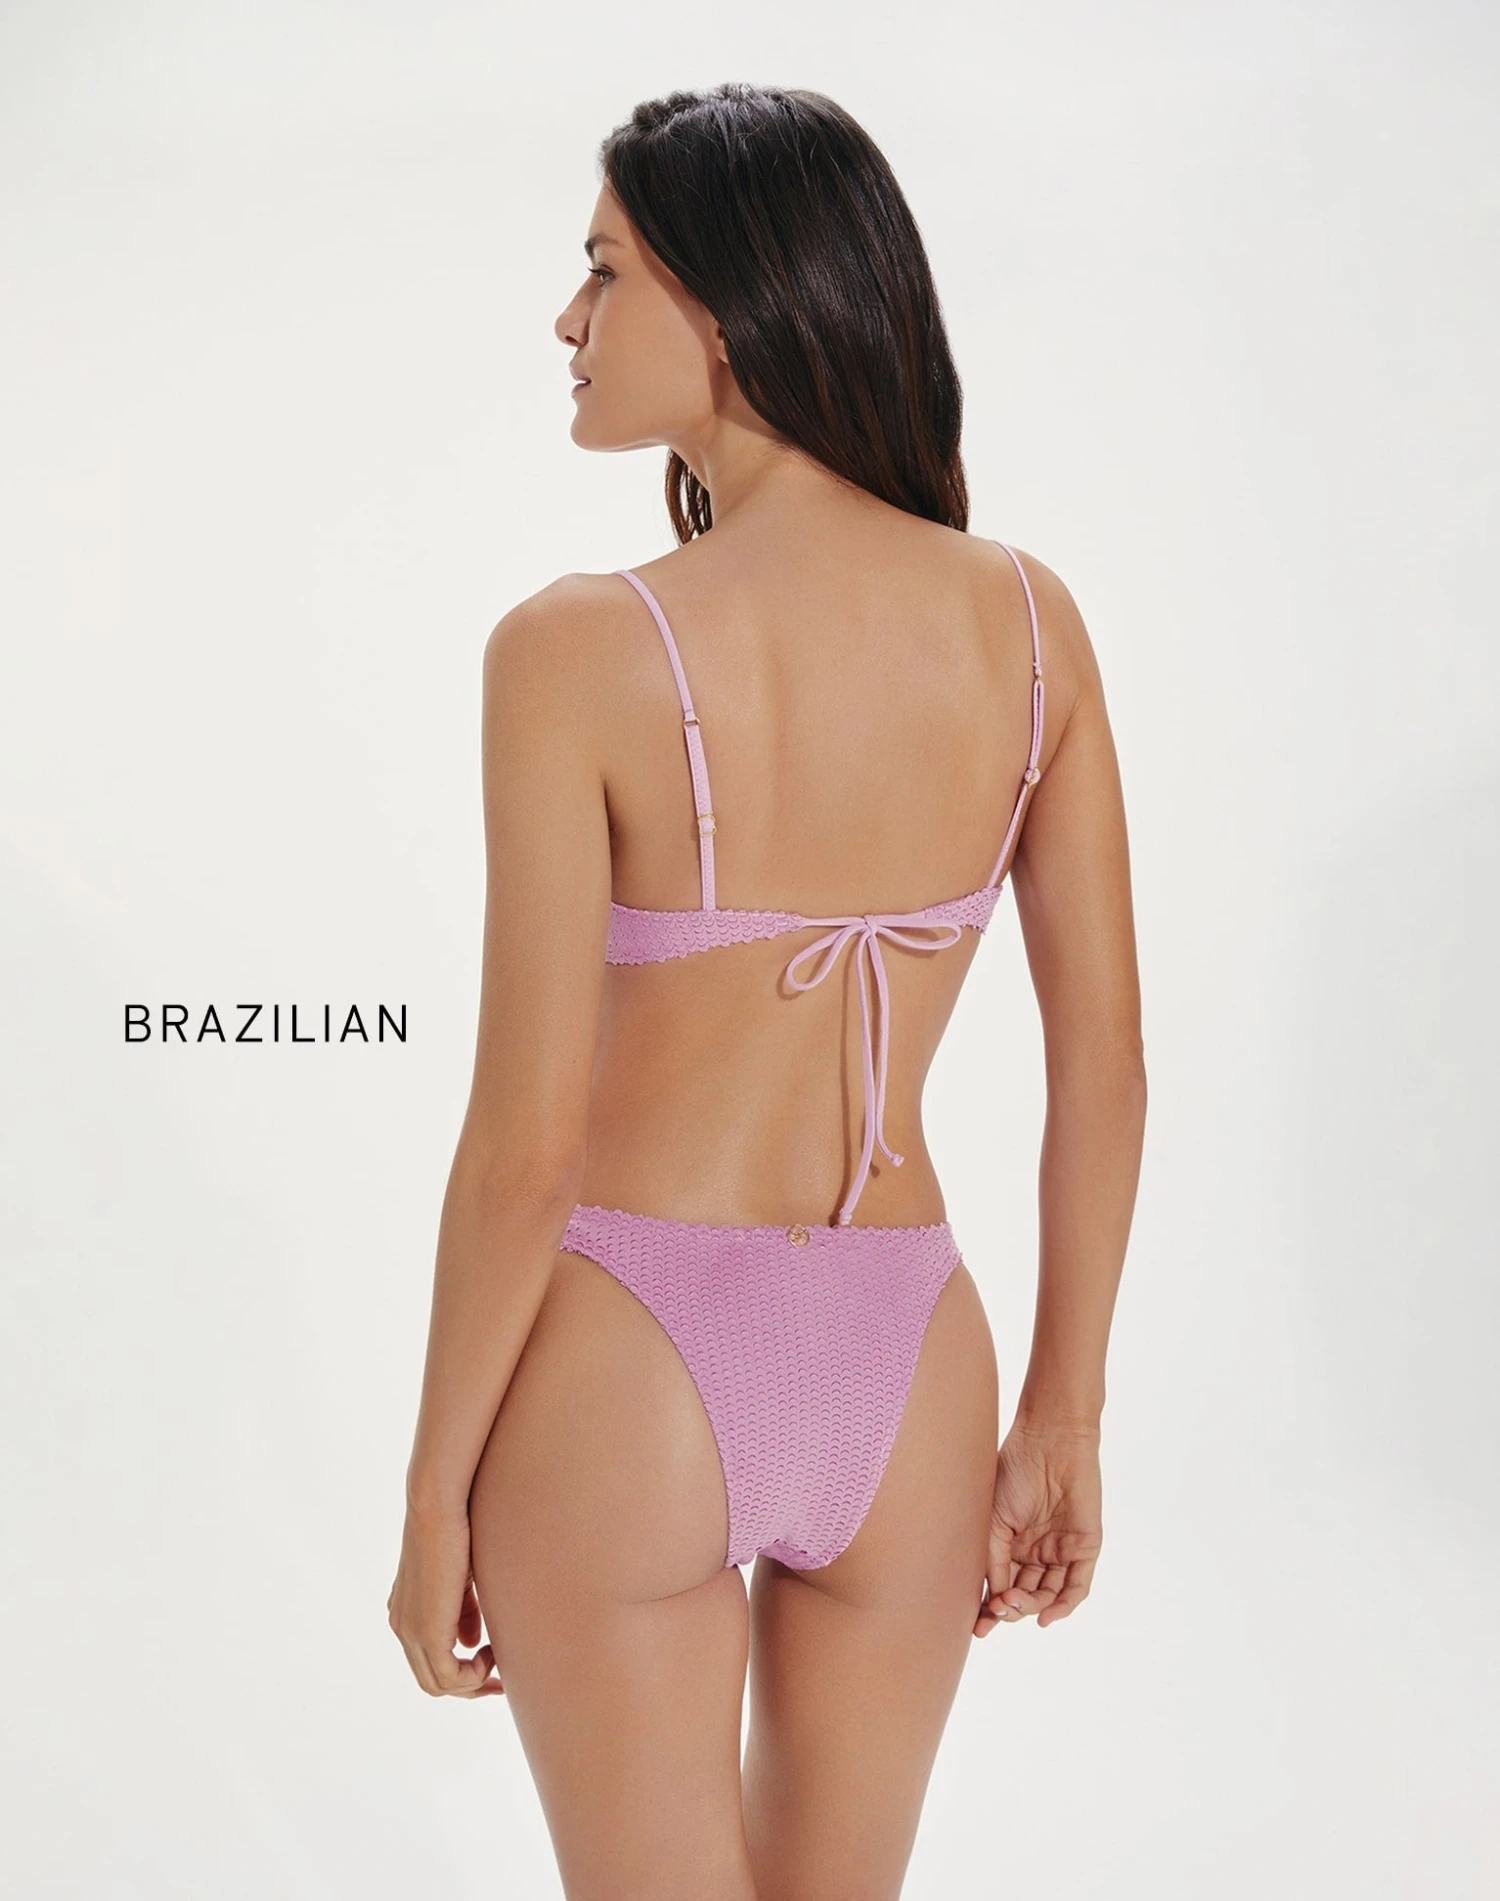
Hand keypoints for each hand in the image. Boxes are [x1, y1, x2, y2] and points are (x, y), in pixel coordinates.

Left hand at [387, 1502, 503, 1696]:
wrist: (438, 1506)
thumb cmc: (455, 1529)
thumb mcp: (461, 1579)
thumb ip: (463, 1613)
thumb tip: (470, 1644)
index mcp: (406, 1612)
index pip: (430, 1660)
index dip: (462, 1669)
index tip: (493, 1661)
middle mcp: (402, 1626)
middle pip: (432, 1681)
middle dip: (469, 1686)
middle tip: (501, 1682)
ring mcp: (409, 1632)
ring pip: (438, 1685)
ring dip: (473, 1682)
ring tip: (499, 1661)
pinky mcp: (425, 1632)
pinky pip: (449, 1678)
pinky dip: (473, 1676)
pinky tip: (491, 1652)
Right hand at [974, 1421, 1101, 1634]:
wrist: (1047, 1440)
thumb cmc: (1014, 1471)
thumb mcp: (993, 1520)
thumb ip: (993, 1559)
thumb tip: (992, 1599)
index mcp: (1014, 1544)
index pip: (1004, 1585)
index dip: (991, 1609)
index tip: (977, 1628)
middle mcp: (1038, 1551)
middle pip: (1026, 1594)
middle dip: (1010, 1608)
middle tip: (997, 1609)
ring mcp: (1063, 1550)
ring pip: (1049, 1594)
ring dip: (1030, 1606)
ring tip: (1012, 1604)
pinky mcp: (1085, 1547)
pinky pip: (1077, 1586)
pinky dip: (1062, 1605)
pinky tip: (1043, 1616)